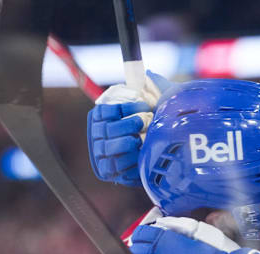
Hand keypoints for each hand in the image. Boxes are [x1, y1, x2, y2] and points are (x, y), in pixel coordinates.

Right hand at [87, 70, 170, 185]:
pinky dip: (129, 162)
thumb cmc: (156, 127)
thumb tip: (149, 75)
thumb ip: (154, 90)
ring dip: (128, 143)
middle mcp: (97, 133)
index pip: (107, 110)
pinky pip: (115, 167)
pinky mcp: (107, 170)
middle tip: (143, 124)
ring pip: (110, 148)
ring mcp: (101, 153)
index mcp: (103, 116)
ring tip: (140, 141)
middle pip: (108, 129)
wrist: (162, 158)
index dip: (125, 107)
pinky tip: (139, 157)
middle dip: (128, 125)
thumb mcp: (158, 106)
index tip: (144, 106)